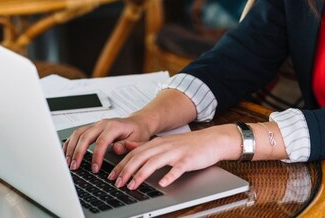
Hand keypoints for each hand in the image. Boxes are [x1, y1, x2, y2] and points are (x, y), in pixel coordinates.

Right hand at [63, 114, 152, 173]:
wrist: (138, 122)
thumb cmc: (138, 132)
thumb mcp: (139, 139)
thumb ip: (128, 145)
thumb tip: (116, 149)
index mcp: (114, 126)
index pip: (101, 141)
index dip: (96, 156)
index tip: (94, 168)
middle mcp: (103, 124)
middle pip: (85, 136)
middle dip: (78, 152)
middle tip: (75, 167)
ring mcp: (96, 125)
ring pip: (78, 133)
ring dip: (71, 148)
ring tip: (68, 162)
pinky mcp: (91, 128)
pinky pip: (77, 133)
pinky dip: (70, 143)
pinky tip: (66, 153)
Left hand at [108, 124, 240, 189]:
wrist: (212, 140)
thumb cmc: (189, 145)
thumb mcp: (165, 143)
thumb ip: (146, 146)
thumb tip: (127, 148)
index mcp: (158, 143)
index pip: (135, 153)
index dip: (122, 164)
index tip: (112, 176)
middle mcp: (165, 146)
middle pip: (141, 157)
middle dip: (127, 170)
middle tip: (117, 183)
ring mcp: (177, 152)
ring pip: (155, 162)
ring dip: (142, 174)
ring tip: (132, 185)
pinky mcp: (189, 159)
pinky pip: (178, 168)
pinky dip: (170, 176)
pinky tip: (163, 183)